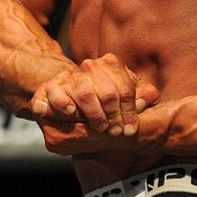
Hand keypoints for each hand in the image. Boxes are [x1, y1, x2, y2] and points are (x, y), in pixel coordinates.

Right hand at [29, 53, 158, 136]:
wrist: (73, 87)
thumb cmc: (106, 93)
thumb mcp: (127, 92)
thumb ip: (142, 95)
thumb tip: (145, 101)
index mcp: (111, 63)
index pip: (125, 89)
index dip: (130, 112)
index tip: (130, 129)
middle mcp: (90, 66)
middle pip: (108, 93)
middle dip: (114, 117)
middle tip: (116, 132)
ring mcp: (71, 76)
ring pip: (85, 93)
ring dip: (95, 114)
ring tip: (101, 127)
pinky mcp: (50, 87)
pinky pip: (55, 94)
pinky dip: (61, 102)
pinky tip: (70, 111)